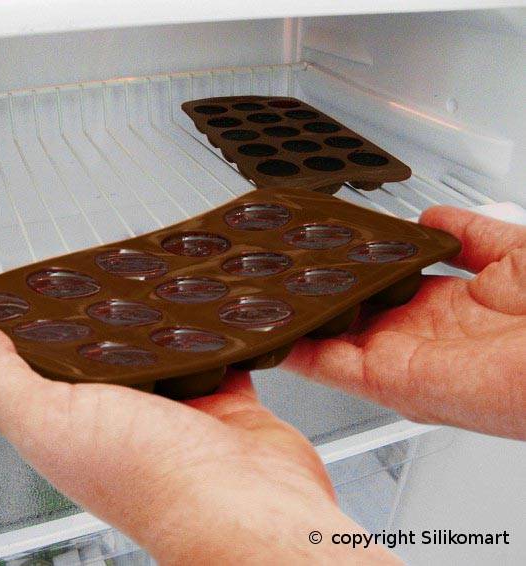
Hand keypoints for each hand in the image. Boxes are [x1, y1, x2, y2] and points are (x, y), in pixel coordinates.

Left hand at [0, 318, 398, 564]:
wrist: (247, 506)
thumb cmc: (152, 481)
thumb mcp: (48, 419)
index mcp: (68, 426)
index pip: (35, 364)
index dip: (25, 325)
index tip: (21, 286)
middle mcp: (118, 419)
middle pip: (101, 351)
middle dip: (98, 314)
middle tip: (95, 269)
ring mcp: (172, 410)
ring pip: (157, 348)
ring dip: (155, 321)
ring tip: (148, 279)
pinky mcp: (220, 401)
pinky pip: (211, 354)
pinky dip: (211, 333)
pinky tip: (205, 310)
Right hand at [284, 206, 525, 439]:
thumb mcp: (515, 253)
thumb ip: (468, 234)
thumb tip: (433, 217)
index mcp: (446, 309)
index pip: (380, 290)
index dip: (347, 273)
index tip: (314, 255)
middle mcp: (417, 338)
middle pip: (346, 317)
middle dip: (308, 297)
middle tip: (267, 273)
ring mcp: (399, 360)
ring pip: (328, 341)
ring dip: (292, 321)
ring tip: (252, 296)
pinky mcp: (388, 379)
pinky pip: (328, 365)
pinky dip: (295, 347)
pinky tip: (270, 326)